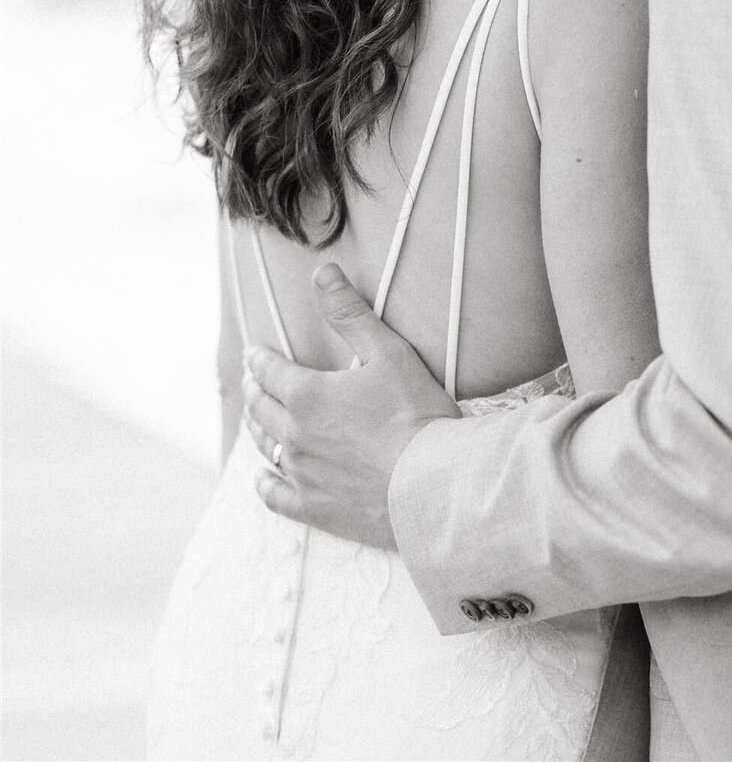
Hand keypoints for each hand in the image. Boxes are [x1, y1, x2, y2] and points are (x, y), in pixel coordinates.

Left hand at [242, 262, 460, 549]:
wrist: (430, 484)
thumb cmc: (415, 413)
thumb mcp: (387, 352)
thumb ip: (349, 313)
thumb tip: (322, 273)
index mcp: (308, 394)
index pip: (269, 371)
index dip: (259, 359)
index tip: (254, 353)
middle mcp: (295, 434)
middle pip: (261, 407)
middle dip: (255, 389)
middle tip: (253, 380)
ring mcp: (302, 474)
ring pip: (265, 446)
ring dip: (256, 427)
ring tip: (255, 416)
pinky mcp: (314, 508)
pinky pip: (275, 495)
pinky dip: (265, 483)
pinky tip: (262, 477)